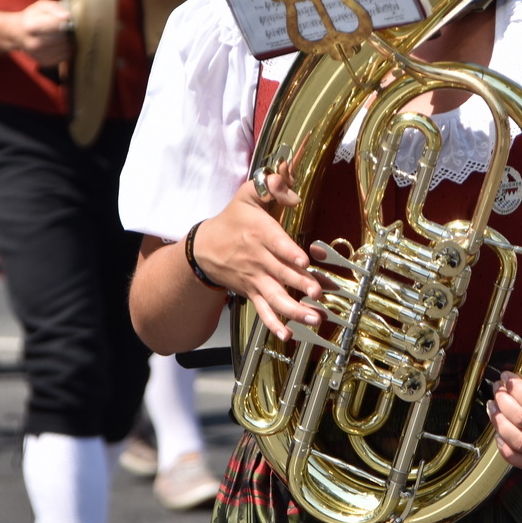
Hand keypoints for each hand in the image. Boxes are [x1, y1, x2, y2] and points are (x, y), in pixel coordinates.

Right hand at [10, 0, 73, 65]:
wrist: (18, 33)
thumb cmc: (33, 18)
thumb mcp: (41, 6)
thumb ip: (55, 8)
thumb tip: (67, 17)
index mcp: (32, 26)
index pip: (58, 25)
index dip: (65, 22)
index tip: (65, 19)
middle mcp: (34, 43)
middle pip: (63, 38)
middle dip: (66, 32)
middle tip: (63, 27)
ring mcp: (40, 55)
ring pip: (66, 48)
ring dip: (67, 41)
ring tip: (59, 35)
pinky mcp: (45, 62)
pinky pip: (65, 56)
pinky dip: (65, 49)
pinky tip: (57, 43)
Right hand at [192, 163, 321, 340]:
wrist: (204, 247)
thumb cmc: (232, 220)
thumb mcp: (248, 195)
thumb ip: (270, 186)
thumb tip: (291, 188)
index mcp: (260, 233)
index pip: (276, 244)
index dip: (290, 253)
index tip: (304, 261)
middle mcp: (258, 259)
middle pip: (281, 274)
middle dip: (301, 285)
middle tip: (318, 294)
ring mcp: (255, 279)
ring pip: (276, 297)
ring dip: (295, 310)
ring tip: (313, 318)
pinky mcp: (252, 293)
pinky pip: (263, 311)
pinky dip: (274, 324)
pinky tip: (287, 335)